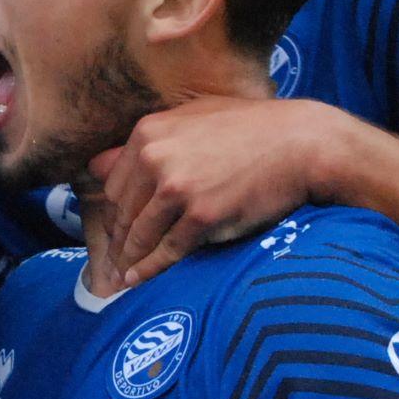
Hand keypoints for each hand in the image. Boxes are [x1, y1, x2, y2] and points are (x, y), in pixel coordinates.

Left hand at [94, 97, 359, 286]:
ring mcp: (177, 189)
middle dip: (118, 240)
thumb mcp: (194, 117)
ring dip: (129, 259)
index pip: (113, 185)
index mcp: (148, 133)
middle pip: (121, 212)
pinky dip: (150, 270)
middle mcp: (155, 159)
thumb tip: (99, 165)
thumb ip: (150, 140)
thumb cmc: (251, 128)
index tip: (116, 231)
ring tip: (123, 276)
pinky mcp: (202, 216)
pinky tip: (137, 281)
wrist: (300, 143)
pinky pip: (167, 251)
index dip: (114, 213)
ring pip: (140, 234)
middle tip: (115, 261)